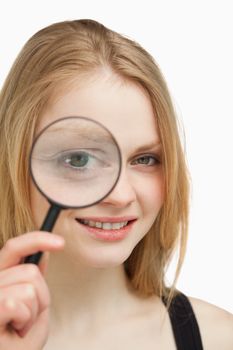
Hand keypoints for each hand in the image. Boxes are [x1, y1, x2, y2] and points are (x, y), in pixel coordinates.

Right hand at [0, 232, 64, 349]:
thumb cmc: (18, 342)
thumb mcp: (33, 305)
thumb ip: (33, 280)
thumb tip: (43, 253)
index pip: (14, 248)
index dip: (37, 240)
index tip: (61, 243)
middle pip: (31, 271)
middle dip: (40, 297)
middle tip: (27, 317)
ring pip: (29, 289)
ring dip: (33, 313)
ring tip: (19, 326)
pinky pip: (15, 304)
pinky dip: (24, 320)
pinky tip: (15, 331)